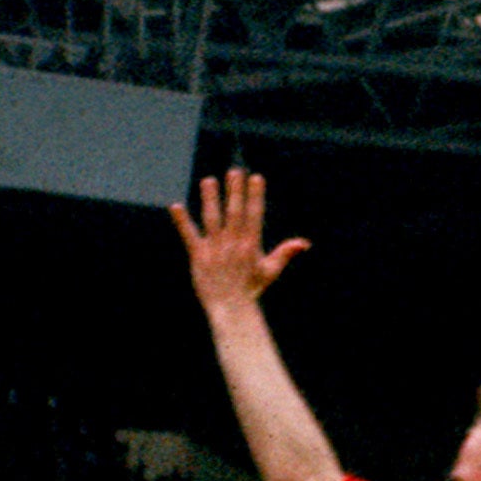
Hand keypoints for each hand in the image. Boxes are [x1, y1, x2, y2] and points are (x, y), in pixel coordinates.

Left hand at [170, 168, 308, 314]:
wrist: (230, 309)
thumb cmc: (249, 290)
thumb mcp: (269, 271)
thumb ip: (284, 253)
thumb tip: (305, 242)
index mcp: (250, 245)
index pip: (253, 214)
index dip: (254, 195)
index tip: (255, 177)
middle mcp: (233, 244)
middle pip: (234, 213)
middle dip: (234, 191)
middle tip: (234, 171)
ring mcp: (214, 250)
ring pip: (212, 220)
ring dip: (210, 199)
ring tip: (208, 180)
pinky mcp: (198, 257)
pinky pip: (189, 236)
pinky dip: (182, 222)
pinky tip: (175, 206)